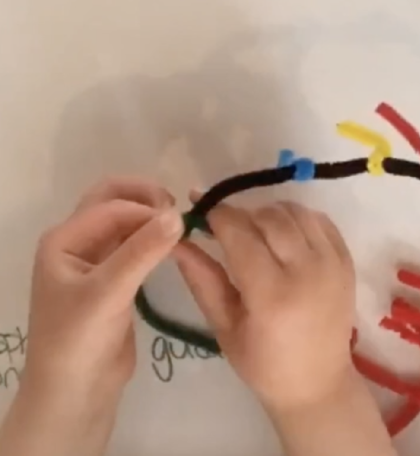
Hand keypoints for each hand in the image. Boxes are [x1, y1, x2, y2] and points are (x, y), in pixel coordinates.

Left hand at [24, 177, 182, 401]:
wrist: (75, 391)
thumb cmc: (79, 339)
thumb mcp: (108, 292)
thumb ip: (142, 252)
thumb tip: (178, 215)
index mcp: (64, 240)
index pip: (111, 207)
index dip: (147, 210)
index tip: (182, 225)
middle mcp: (77, 243)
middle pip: (113, 202)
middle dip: (146, 199)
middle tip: (180, 213)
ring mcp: (96, 261)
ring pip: (126, 223)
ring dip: (152, 220)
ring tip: (184, 229)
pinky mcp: (115, 279)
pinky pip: (135, 246)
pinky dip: (155, 241)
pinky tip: (176, 247)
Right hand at [173, 196, 355, 412]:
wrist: (317, 382)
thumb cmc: (263, 363)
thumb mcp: (224, 326)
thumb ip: (202, 279)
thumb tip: (177, 239)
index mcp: (272, 294)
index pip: (240, 232)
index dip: (217, 215)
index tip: (200, 211)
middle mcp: (307, 271)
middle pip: (269, 216)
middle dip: (242, 214)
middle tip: (227, 229)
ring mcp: (332, 264)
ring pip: (297, 212)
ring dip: (270, 213)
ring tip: (256, 232)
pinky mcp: (347, 261)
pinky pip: (321, 221)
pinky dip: (299, 219)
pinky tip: (284, 236)